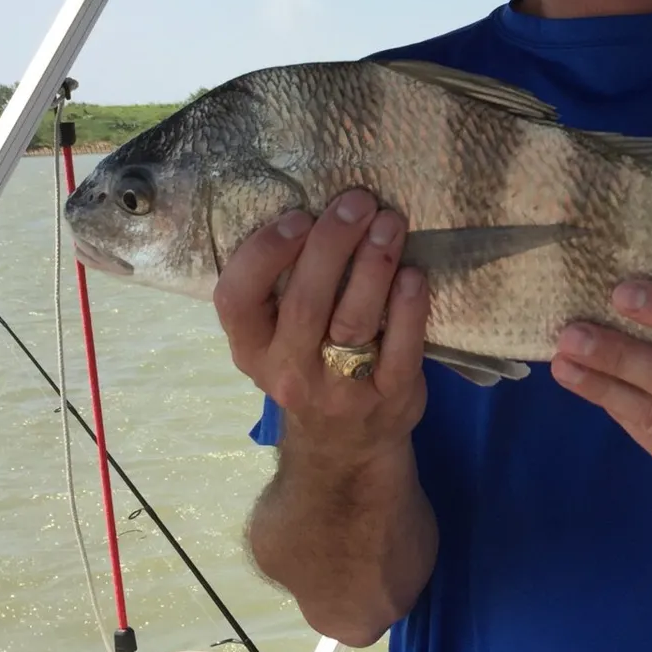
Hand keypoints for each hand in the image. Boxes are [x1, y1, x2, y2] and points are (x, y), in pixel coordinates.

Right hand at [214, 188, 427, 465]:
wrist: (345, 448)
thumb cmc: (311, 367)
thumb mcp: (277, 340)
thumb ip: (284, 288)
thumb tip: (320, 207)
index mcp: (252, 348)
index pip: (237, 300)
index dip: (265, 254)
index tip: (299, 216)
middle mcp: (288, 372)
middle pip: (305, 302)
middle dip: (332, 244)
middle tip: (358, 202)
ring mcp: (339, 389)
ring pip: (353, 321)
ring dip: (373, 265)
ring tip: (389, 223)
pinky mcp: (388, 397)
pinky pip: (400, 349)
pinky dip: (409, 308)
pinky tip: (414, 275)